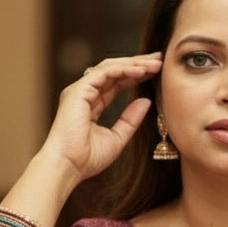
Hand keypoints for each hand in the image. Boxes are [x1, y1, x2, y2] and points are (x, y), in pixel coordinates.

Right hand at [39, 52, 161, 181]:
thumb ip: (130, 120)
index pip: (117, 83)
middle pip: (114, 71)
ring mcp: (80, 90)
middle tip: (160, 59)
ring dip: (134, 64)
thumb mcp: (117, 138)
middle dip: (137, 63)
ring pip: (110, 67)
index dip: (136, 75)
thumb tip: (146, 101)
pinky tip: (141, 70)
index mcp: (91, 104)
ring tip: (155, 63)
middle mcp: (84, 93)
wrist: (67, 166)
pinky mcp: (78, 90)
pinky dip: (124, 69)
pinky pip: (104, 72)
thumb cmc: (87, 159)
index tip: (157, 71)